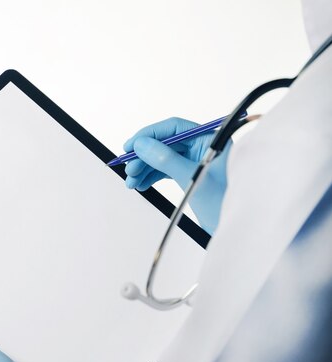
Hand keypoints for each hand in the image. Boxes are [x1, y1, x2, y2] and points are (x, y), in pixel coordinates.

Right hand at [123, 117, 231, 233]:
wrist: (237, 228)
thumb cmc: (223, 202)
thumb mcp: (192, 177)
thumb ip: (165, 159)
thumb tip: (142, 144)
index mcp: (210, 139)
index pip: (174, 128)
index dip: (149, 135)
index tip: (129, 146)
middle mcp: (203, 147)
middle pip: (165, 144)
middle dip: (144, 156)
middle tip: (129, 170)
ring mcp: (197, 162)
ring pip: (163, 158)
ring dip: (145, 168)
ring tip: (131, 182)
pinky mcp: (192, 176)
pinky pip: (167, 170)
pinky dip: (152, 176)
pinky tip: (142, 184)